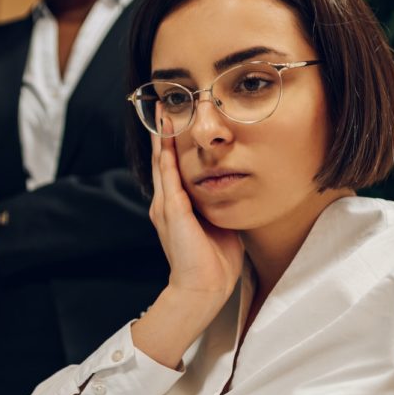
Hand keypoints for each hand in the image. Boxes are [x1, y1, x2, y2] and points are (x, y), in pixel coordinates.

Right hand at [130, 124, 242, 368]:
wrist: (203, 289)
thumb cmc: (214, 261)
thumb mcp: (217, 224)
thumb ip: (216, 205)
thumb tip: (232, 188)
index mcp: (175, 207)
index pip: (172, 167)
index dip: (171, 144)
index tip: (175, 120)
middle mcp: (166, 204)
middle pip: (162, 160)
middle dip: (162, 132)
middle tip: (163, 105)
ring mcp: (167, 208)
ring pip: (162, 165)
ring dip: (162, 138)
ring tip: (162, 114)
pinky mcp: (172, 214)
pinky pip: (169, 180)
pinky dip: (167, 159)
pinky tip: (167, 142)